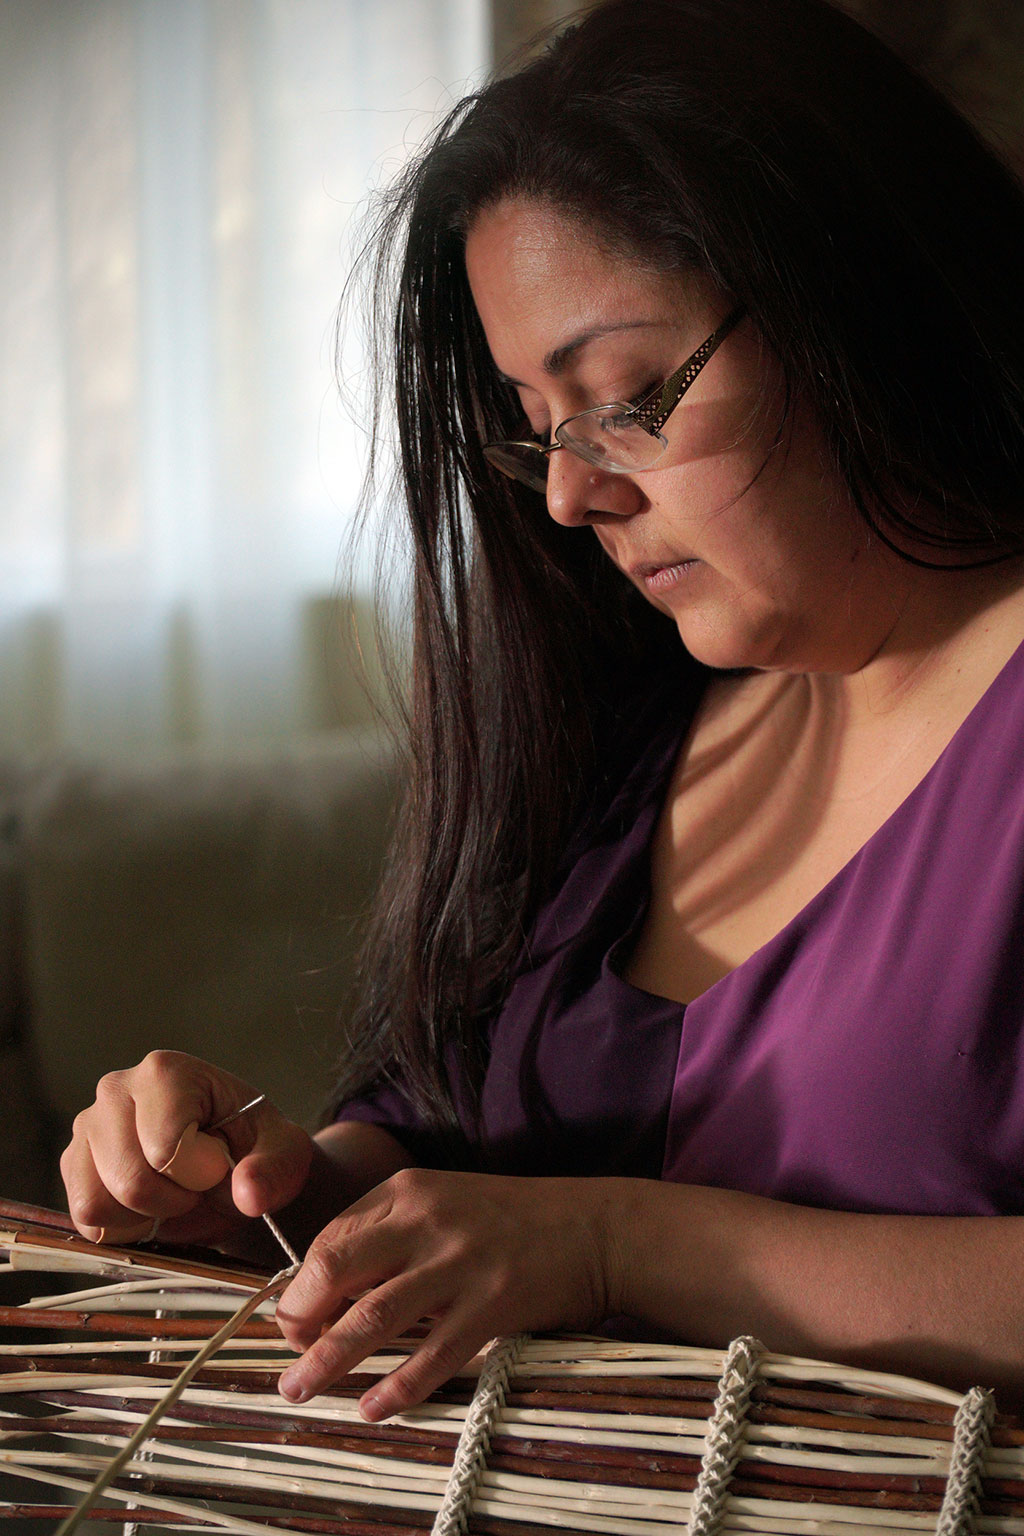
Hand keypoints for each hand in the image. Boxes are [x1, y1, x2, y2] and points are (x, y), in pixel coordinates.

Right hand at [60, 1050, 313, 1247]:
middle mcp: (116, 1089)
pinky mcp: (74, 1164)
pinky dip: (121, 1227)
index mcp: (166, 1072)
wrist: (230, 1165)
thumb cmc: (252, 1147)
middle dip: (173, 1200)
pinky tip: (149, 1208)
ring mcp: (88, 1126)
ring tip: (172, 1194)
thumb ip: (274, 1169)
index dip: (201, 1174)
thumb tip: (248, 1193)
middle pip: (130, 1178)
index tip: (219, 1165)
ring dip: (144, 1215)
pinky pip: (85, 1216)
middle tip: (197, 1186)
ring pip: (98, 1200)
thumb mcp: (282, 1152)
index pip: (167, 1147)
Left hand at [274, 1167, 614, 1419]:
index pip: (330, 1238)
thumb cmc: (511, 1219)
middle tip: (290, 1359)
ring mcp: (459, 1262)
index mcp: (407, 1190)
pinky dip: (396, 1387)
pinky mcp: (493, 1304)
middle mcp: (426, 1220)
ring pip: (373, 1317)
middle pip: (336, 1269)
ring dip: (328, 1361)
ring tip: (300, 1390)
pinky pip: (431, 1355)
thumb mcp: (444, 1201)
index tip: (296, 1322)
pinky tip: (373, 1408)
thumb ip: (391, 1231)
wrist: (594, 1227)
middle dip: (300, 1319)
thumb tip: (329, 1287)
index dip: (302, 1287)